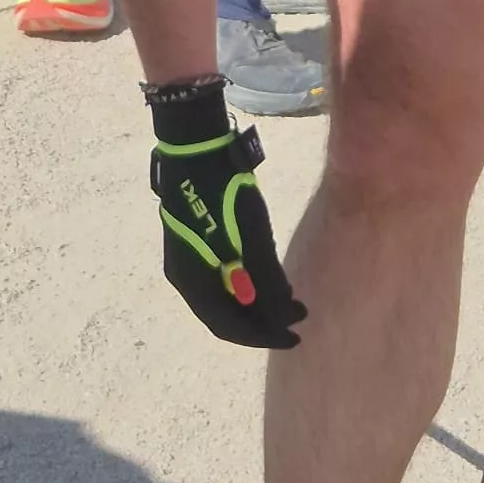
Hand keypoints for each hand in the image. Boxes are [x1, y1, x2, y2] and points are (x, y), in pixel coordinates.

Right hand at [148, 78, 305, 347]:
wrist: (196, 146)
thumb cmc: (224, 192)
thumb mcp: (252, 237)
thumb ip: (265, 279)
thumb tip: (281, 315)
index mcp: (193, 282)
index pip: (229, 327)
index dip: (264, 336)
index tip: (295, 336)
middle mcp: (186, 277)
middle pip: (225, 314)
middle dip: (262, 321)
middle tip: (297, 318)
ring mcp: (188, 258)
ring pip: (224, 295)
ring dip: (256, 303)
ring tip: (289, 300)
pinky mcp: (196, 240)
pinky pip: (221, 276)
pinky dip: (245, 284)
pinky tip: (268, 278)